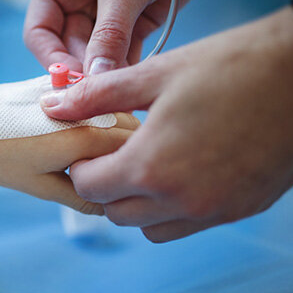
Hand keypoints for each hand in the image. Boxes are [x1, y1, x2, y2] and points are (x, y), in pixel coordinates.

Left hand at [0, 92, 138, 213]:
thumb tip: (109, 207)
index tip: (123, 185)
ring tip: (91, 157)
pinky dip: (96, 117)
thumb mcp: (41, 186)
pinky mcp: (57, 84)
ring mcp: (72, 92)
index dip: (134, 169)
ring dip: (115, 132)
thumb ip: (81, 196)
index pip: (136, 151)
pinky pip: (91, 101)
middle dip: (130, 149)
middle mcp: (85, 109)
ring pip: (112, 111)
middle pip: (130, 128)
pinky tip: (74, 136)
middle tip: (110, 174)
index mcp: (86, 136)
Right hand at [23, 0, 233, 73]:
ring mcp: (105, 14)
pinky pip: (121, 55)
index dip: (52, 58)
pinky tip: (130, 82)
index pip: (39, 32)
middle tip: (98, 91)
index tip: (70, 80)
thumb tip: (95, 78)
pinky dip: (125, 69)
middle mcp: (76, 0)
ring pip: (94, 56)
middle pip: (67, 49)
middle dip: (82, 69)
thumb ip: (108, 35)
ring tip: (116, 92)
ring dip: (104, 73)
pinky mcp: (132, 23)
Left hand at [40, 7, 292, 240]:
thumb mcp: (156, 74)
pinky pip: (190, 224)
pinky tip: (181, 169)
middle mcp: (181, 201)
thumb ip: (96, 96)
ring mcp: (214, 211)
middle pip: (116, 214)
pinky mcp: (241, 209)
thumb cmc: (232, 65)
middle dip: (105, 187)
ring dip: (138, 203)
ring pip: (152, 227)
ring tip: (146, 162)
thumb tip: (51, 104)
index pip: (89, 189)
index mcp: (151, 168)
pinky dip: (173, 207)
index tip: (87, 148)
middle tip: (111, 154)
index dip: (80, 168)